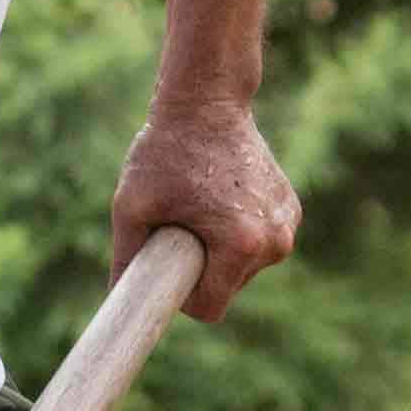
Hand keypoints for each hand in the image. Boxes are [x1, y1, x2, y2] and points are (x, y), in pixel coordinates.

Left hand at [112, 87, 298, 314]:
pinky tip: (222, 197)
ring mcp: (288, 225)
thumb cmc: (166, 152)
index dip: (181, 296)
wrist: (207, 101)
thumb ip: (125, 259)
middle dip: (201, 268)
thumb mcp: (131, 207)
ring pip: (243, 268)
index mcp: (241, 246)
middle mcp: (275, 241)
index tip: (166, 266)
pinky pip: (258, 242)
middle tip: (180, 226)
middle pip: (227, 288)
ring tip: (201, 206)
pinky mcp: (292, 209)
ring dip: (219, 250)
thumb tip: (118, 300)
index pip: (209, 309)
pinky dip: (238, 231)